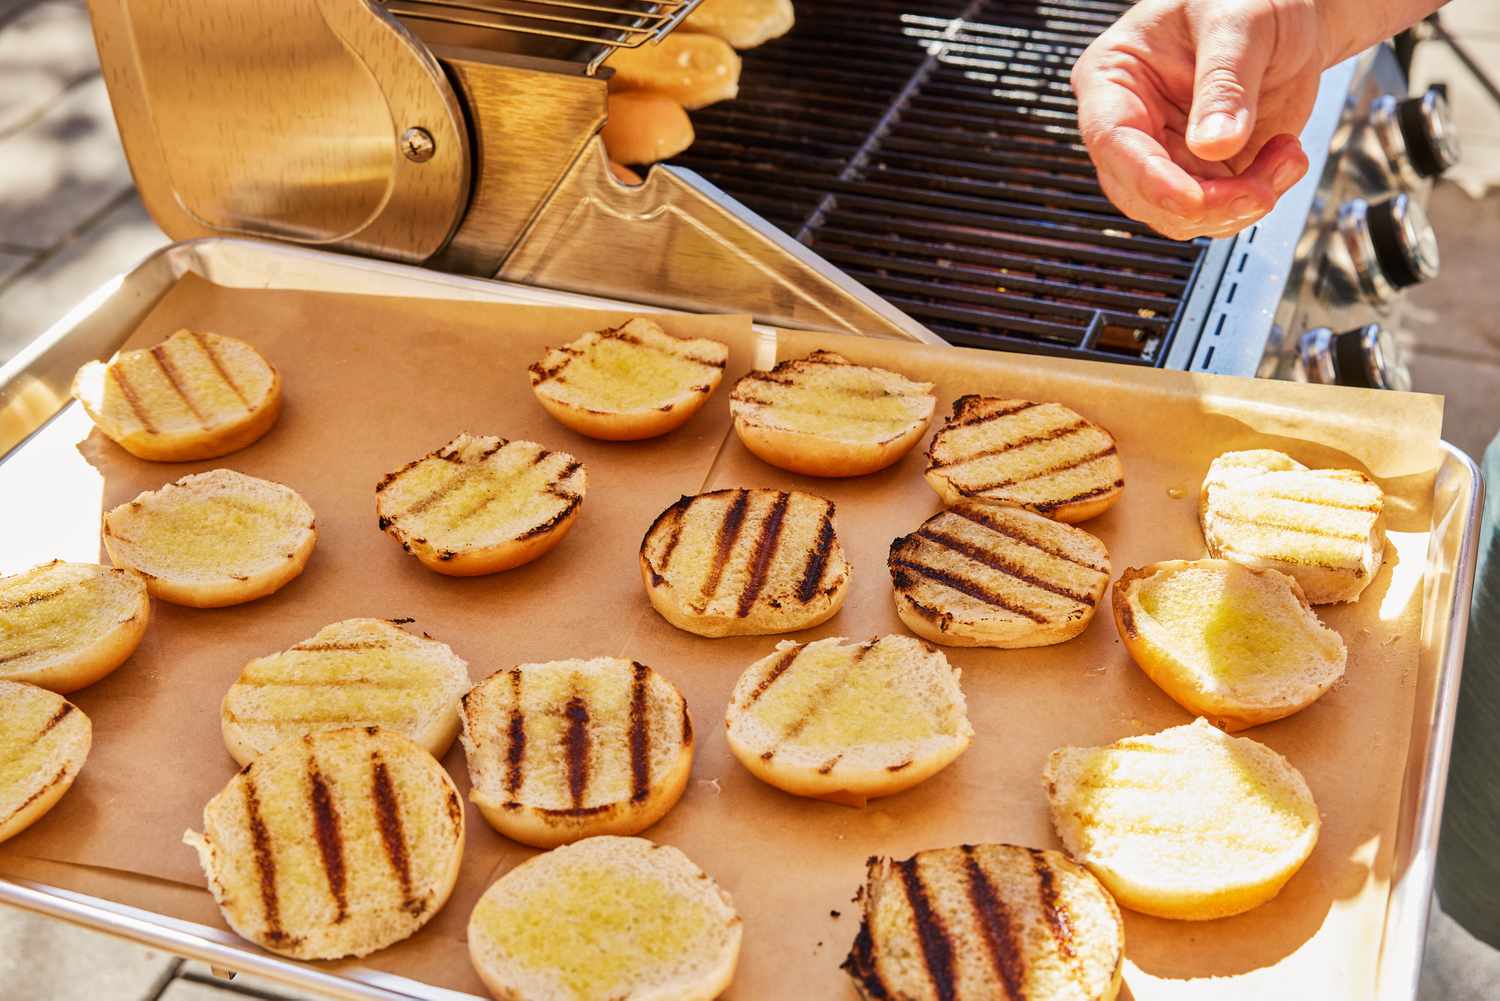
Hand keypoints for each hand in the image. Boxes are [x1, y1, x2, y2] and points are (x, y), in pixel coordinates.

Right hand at [1072, 0, 1328, 240]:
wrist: (1292, 10)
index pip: (1112, 140)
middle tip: (1259, 190)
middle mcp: (1131, 123)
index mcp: (1113, 77)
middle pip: (1140, 192)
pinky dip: (1258, 197)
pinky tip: (1286, 157)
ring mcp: (1165, 153)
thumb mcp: (1238, 23)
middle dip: (1202, 204)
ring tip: (1287, 157)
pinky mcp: (1203, 173)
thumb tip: (1214, 145)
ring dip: (1237, 205)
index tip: (1194, 200)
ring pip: (1178, 214)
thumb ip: (1225, 83)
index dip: (1150, 179)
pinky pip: (1218, 211)